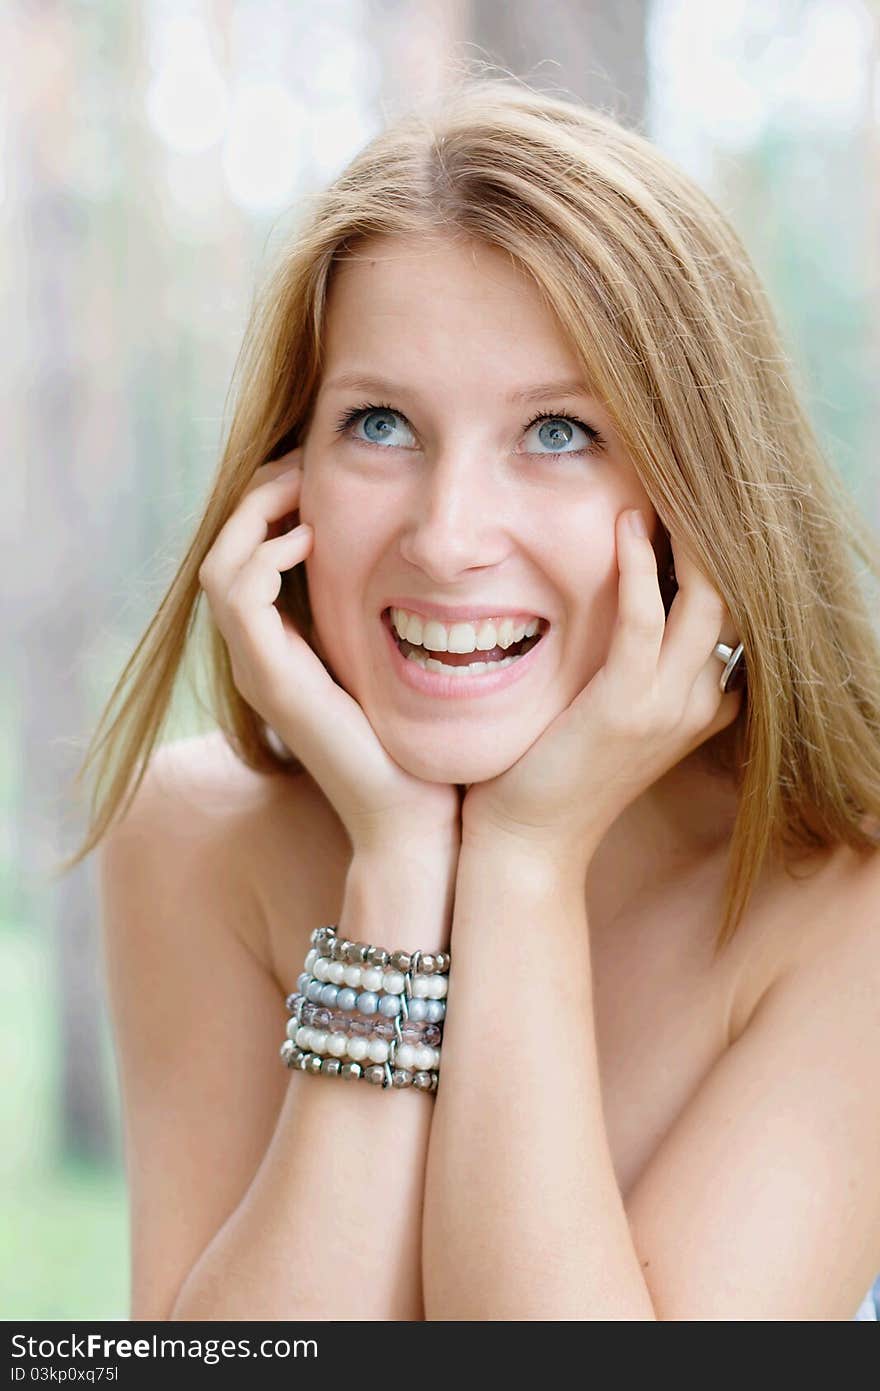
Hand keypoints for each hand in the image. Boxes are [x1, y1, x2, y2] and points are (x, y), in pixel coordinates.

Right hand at [197, 451, 461, 854]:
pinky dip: (263, 556)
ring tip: (301, 485)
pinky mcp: (271, 679)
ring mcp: (261, 668)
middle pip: (227, 549)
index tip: (322, 467)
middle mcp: (263, 655)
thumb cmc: (424, 744)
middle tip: (306, 459)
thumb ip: (396, 610)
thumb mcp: (406, 657)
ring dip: (255, 514)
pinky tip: (309, 538)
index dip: (277, 502)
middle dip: (261, 494)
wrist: (418, 818)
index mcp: (289, 646)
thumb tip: (433, 552)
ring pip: (220, 565)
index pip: (253, 554)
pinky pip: (236, 597)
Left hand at [460, 508, 744, 867]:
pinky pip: (646, 617)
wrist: (527, 843)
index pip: (733, 609)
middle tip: (683, 474)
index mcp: (700, 701)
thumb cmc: (552, 772)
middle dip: (714, 530)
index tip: (690, 500)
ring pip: (707, 598)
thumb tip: (622, 604)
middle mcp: (698, 700)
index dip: (719, 553)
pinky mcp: (625, 705)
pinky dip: (639, 565)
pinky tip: (624, 521)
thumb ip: (632, 667)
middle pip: (734, 593)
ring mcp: (668, 705)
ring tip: (664, 480)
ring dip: (688, 534)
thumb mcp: (610, 716)